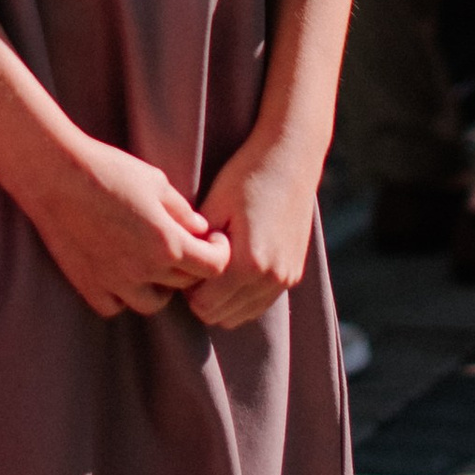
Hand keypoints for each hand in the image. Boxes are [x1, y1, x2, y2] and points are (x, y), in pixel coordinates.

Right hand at [22, 135, 231, 317]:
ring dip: (158, 287)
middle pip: (185, 283)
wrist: (55, 175)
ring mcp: (115, 282)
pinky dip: (121, 296)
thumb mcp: (155, 181)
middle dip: (190, 264)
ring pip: (152, 303)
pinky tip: (119, 273)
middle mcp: (145, 270)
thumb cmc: (107, 169)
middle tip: (180, 243)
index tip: (212, 240)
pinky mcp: (88, 286)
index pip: (213, 266)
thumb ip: (182, 209)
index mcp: (167, 243)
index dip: (219, 252)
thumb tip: (200, 228)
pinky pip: (115, 306)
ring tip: (150, 262)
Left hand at [186, 130, 323, 328]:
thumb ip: (197, 245)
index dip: (188, 287)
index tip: (187, 259)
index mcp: (249, 264)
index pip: (204, 306)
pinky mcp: (294, 275)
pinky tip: (235, 266)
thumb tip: (181, 270)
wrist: (292, 157)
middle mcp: (271, 279)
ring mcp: (286, 279)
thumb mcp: (214, 205)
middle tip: (198, 261)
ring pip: (242, 315)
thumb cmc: (247, 175)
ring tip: (217, 262)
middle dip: (204, 297)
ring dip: (224, 300)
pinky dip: (243, 296)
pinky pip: (260, 303)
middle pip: (221, 316)